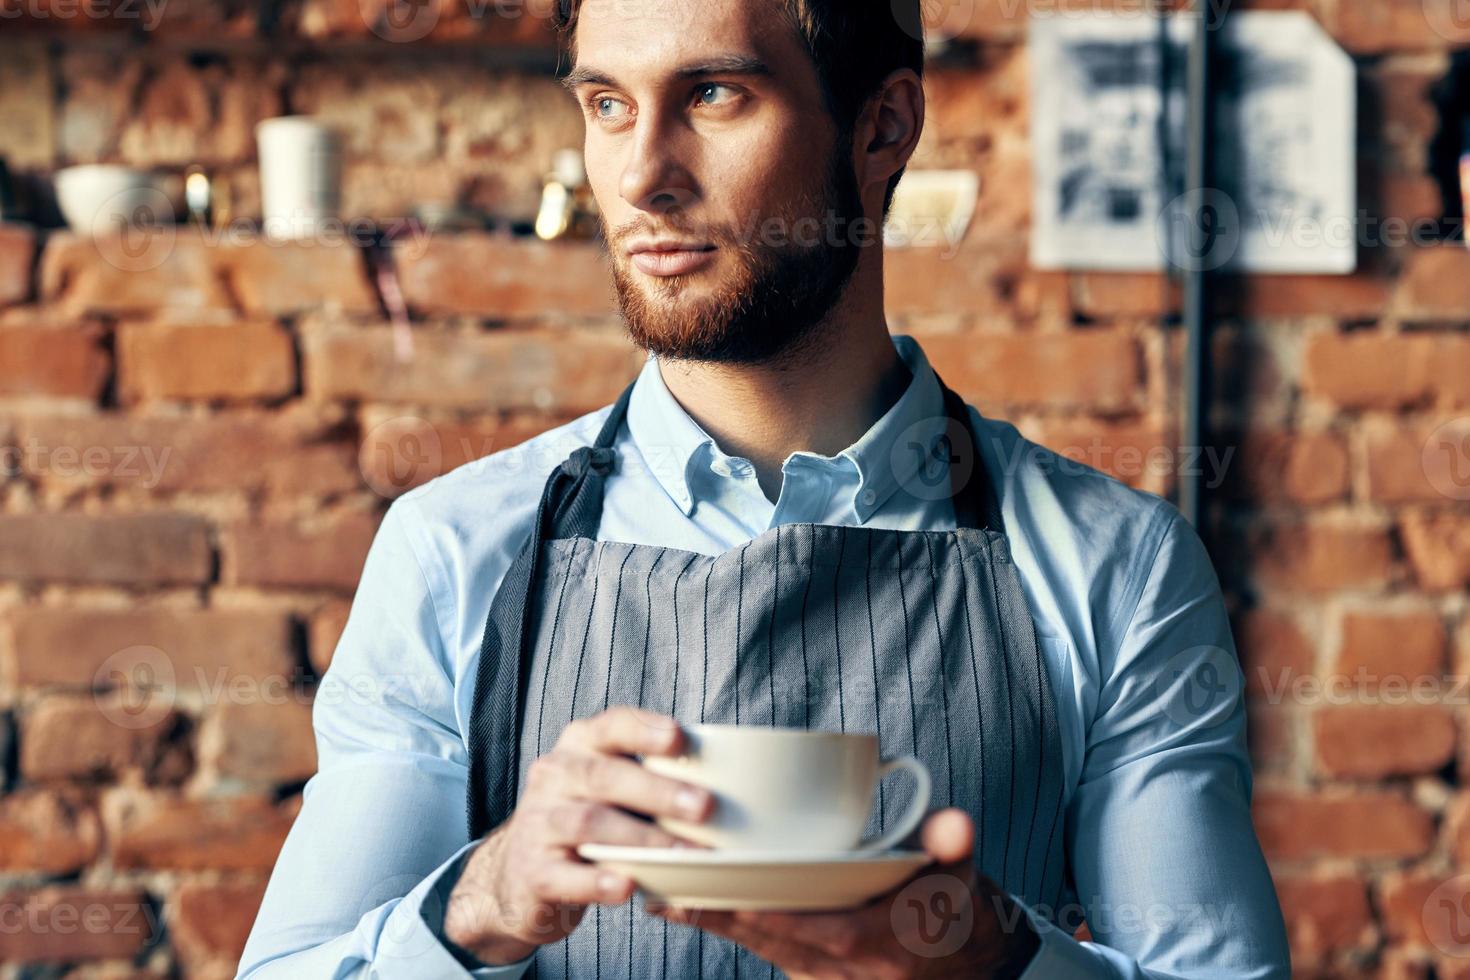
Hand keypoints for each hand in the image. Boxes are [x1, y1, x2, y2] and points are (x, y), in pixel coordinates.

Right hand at [443, 707, 713, 964]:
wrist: (516, 876)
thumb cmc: (584, 820)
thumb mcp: (607, 784)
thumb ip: (649, 773)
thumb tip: (730, 778)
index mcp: (579, 747)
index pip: (610, 727)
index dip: (644, 730)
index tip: (679, 738)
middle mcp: (554, 777)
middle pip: (604, 776)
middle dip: (656, 790)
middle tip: (705, 806)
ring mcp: (539, 824)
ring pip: (589, 824)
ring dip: (641, 838)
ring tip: (683, 854)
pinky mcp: (534, 873)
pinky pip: (566, 875)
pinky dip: (598, 881)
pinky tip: (629, 885)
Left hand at [652, 809, 1039, 979]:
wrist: (962, 962)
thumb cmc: (953, 908)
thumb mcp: (961, 876)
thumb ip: (953, 846)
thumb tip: (957, 824)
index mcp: (886, 943)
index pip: (823, 932)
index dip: (773, 916)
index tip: (728, 895)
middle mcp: (851, 970)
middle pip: (777, 943)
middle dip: (725, 920)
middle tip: (671, 892)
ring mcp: (829, 977)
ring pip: (764, 950)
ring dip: (716, 926)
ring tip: (663, 897)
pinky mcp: (813, 973)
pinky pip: (765, 952)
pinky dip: (730, 930)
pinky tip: (688, 909)